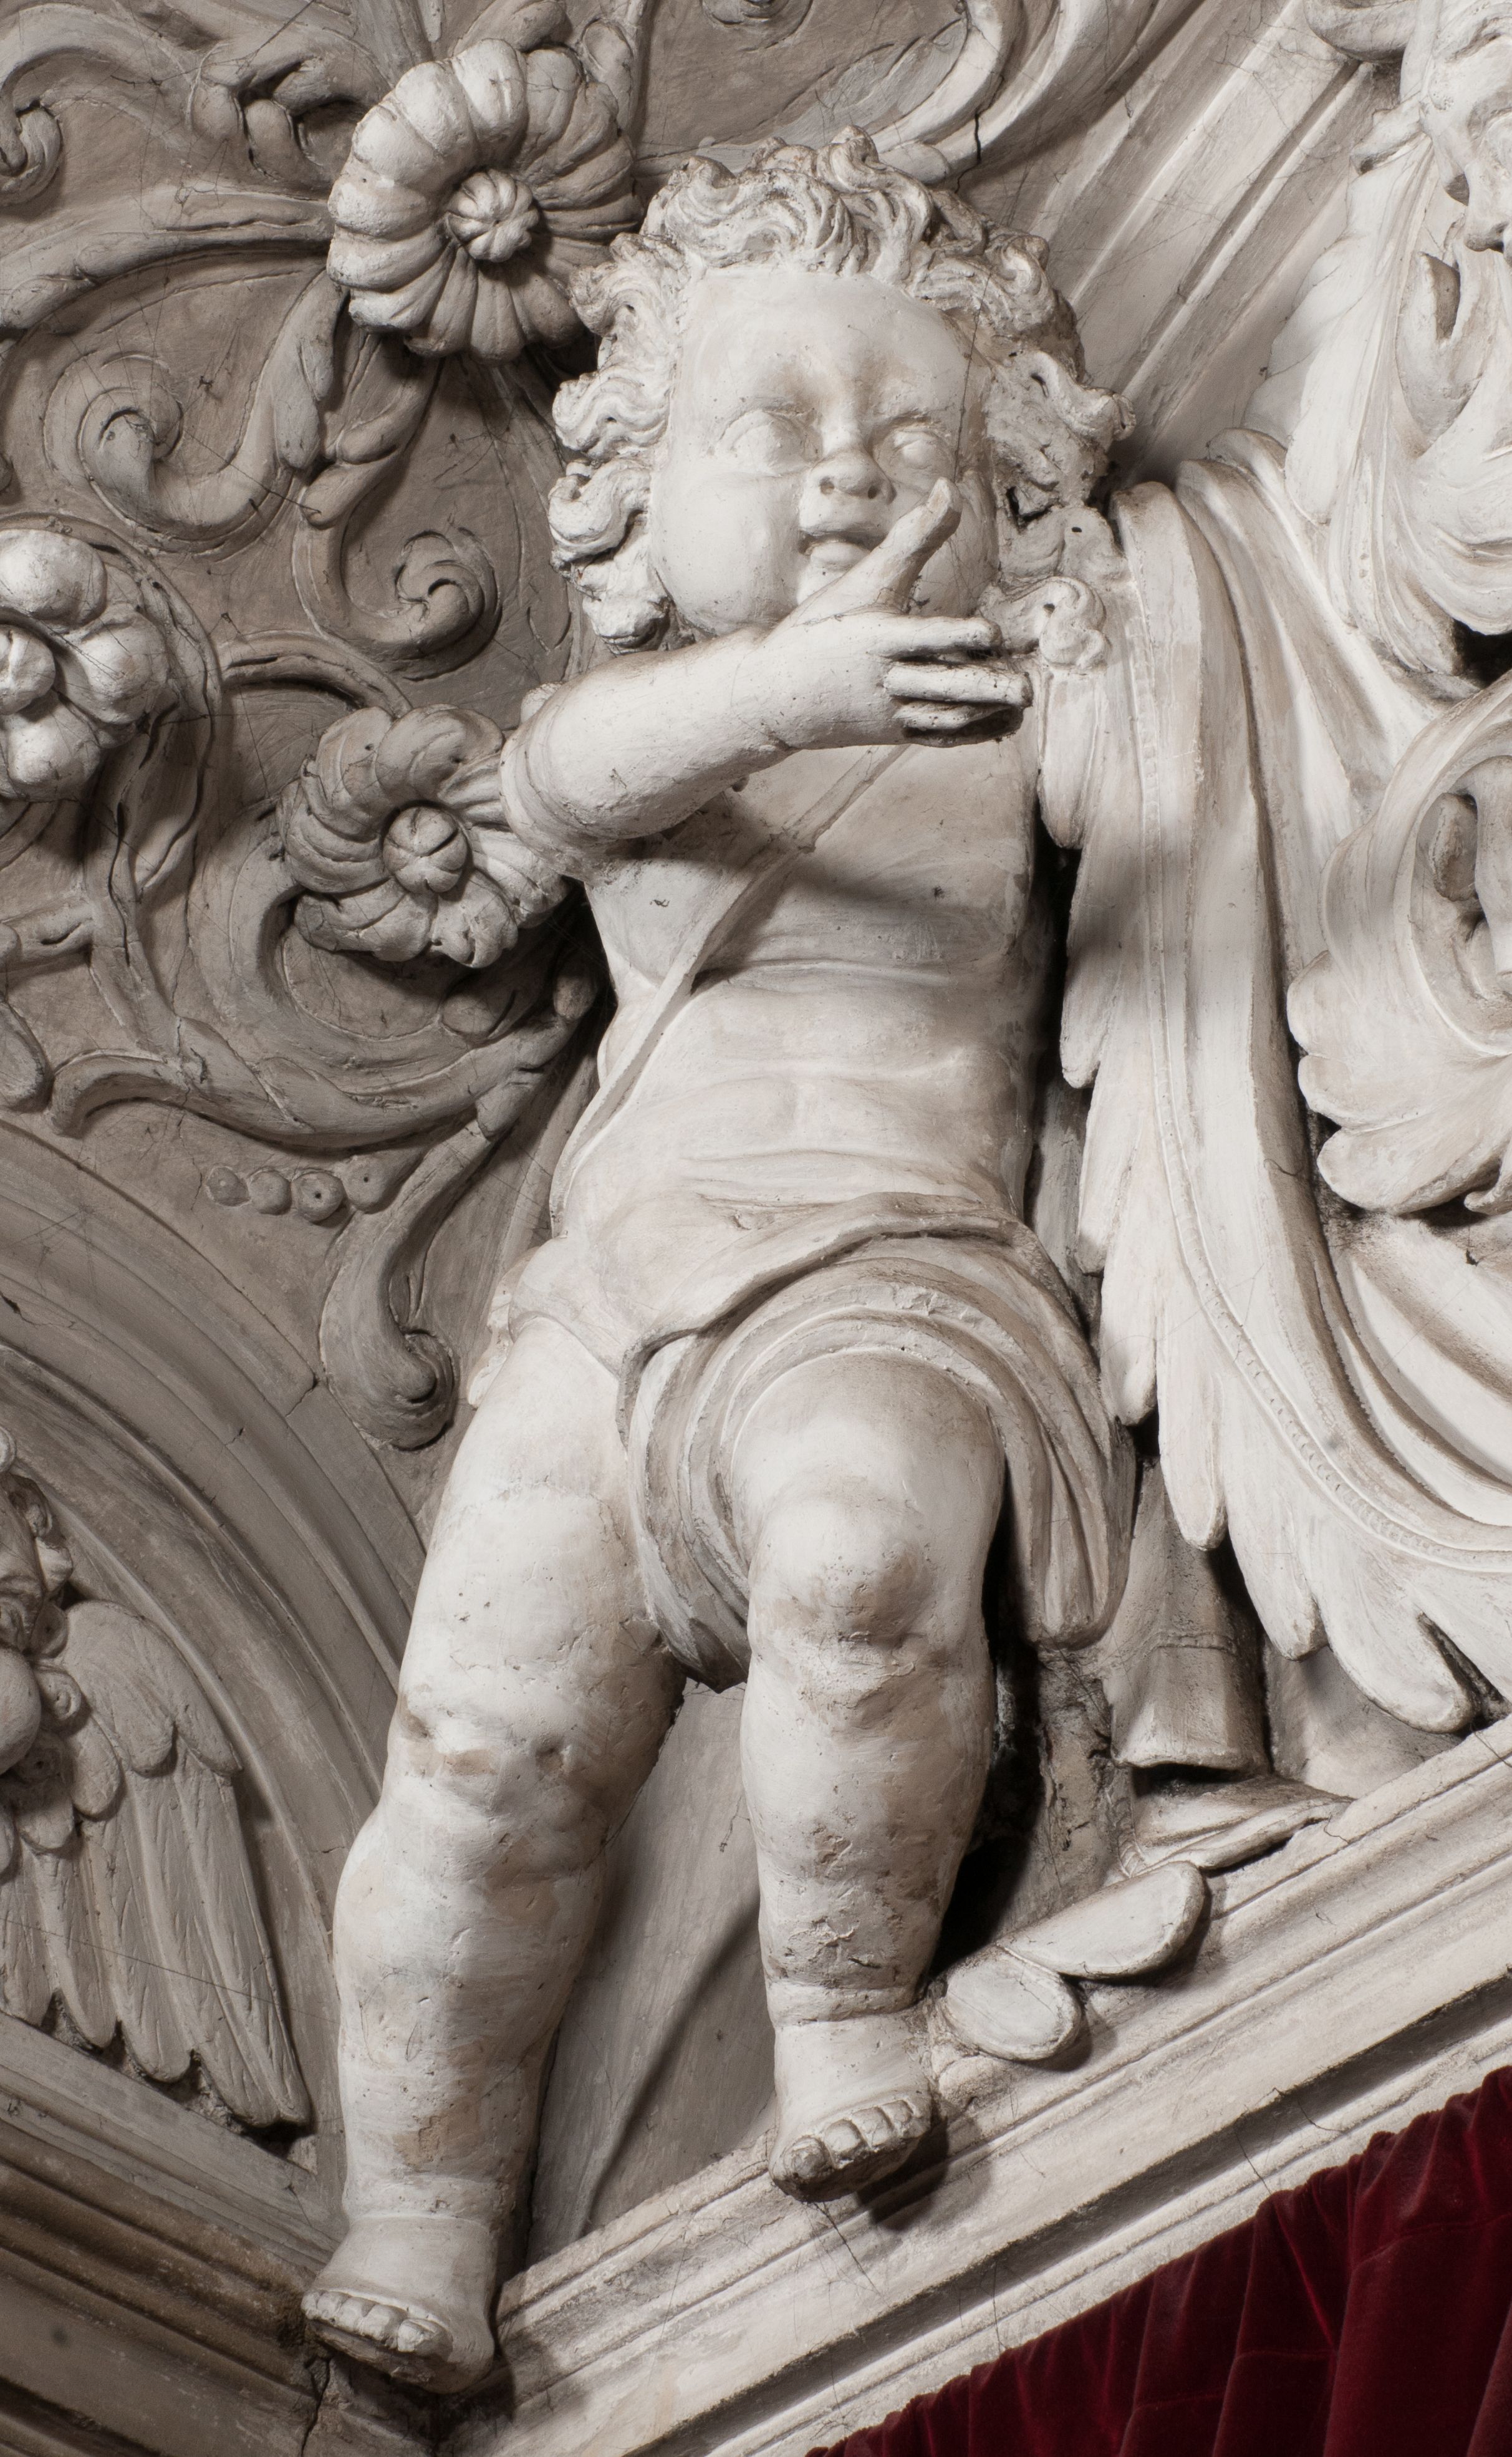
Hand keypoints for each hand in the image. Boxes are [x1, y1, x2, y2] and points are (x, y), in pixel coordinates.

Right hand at [734, 482, 1030, 751]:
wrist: (774, 693)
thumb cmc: (824, 626)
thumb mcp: (866, 578)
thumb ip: (915, 536)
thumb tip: (949, 486)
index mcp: (877, 636)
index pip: (923, 638)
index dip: (960, 636)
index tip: (991, 633)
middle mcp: (885, 677)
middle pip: (942, 685)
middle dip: (985, 688)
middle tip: (1026, 686)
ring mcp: (889, 710)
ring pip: (945, 716)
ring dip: (985, 711)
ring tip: (1021, 700)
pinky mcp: (893, 733)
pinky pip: (939, 737)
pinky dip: (974, 731)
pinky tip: (1006, 719)